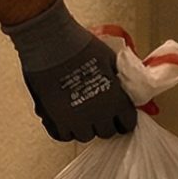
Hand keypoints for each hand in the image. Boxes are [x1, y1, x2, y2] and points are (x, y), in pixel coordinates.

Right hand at [1, 0, 138, 141]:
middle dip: (105, 123)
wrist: (50, 42)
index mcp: (115, 100)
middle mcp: (96, 114)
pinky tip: (66, 118)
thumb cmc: (80, 45)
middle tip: (101, 113)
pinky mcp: (53, 118)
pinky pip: (62, 135)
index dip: (124, 119)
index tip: (120, 116)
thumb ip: (120, 79)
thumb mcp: (110, 59)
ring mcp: (73, 119)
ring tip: (82, 115)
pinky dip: (65, 129)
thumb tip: (125, 88)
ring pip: (84, 136)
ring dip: (85, 127)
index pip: (127, 123)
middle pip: (106, 132)